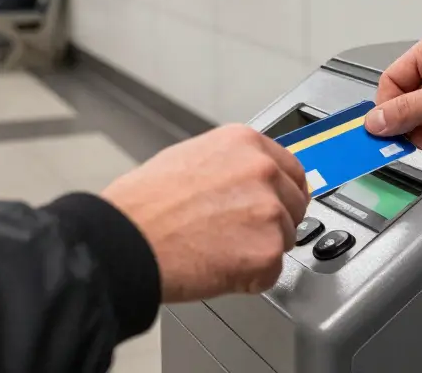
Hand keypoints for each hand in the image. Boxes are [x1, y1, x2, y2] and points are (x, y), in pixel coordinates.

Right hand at [102, 124, 309, 302]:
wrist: (126, 239)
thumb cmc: (143, 204)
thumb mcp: (189, 158)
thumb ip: (229, 166)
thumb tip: (244, 182)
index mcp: (244, 143)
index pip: (290, 168)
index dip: (281, 193)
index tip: (274, 204)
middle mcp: (262, 171)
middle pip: (294, 204)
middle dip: (272, 222)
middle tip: (236, 234)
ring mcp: (268, 211)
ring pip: (284, 239)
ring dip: (258, 250)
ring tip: (217, 248)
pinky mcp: (266, 252)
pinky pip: (271, 272)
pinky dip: (250, 278)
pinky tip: (218, 266)